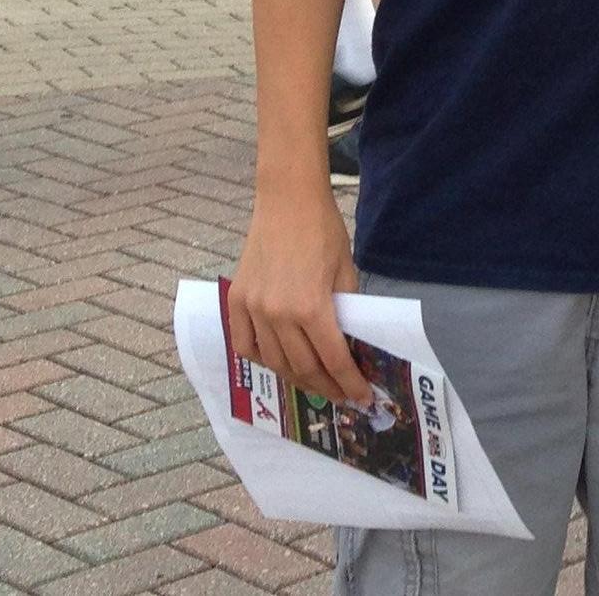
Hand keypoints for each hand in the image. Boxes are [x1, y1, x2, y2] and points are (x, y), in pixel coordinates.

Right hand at [227, 186, 372, 404]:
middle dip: (327, 387)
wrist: (287, 200)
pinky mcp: (236, 300)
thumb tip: (350, 344)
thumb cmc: (323, 231)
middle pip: (303, 368)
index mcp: (311, 307)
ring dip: (297, 379)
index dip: (349, 383)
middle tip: (341, 395)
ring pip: (274, 362)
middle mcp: (278, 315)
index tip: (362, 398)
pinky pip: (245, 345)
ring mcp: (253, 309)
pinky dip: (261, 360)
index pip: (333, 360)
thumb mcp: (345, 271)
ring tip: (314, 384)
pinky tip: (277, 363)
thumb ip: (346, 310)